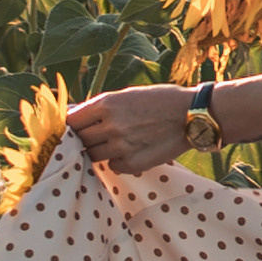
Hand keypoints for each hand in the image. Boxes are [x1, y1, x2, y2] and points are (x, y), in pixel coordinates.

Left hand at [69, 83, 194, 175]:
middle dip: (84, 138)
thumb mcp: (127, 95)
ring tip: (118, 142)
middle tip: (97, 135)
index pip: (70, 120)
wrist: (192, 115)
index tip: (72, 128)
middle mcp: (110, 126)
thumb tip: (73, 115)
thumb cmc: (160, 100)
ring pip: (93, 155)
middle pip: (79, 140)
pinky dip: (117, 161)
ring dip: (99, 150)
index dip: (69, 125)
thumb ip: (100, 107)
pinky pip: (112, 166)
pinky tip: (132, 150)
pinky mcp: (132, 164)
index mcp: (106, 104)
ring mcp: (120, 147)